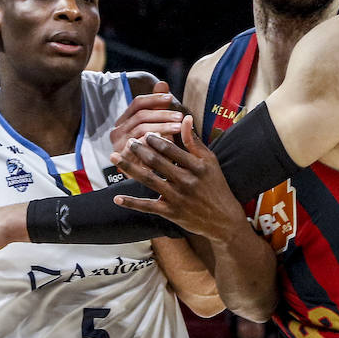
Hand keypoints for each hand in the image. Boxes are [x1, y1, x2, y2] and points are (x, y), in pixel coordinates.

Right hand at [108, 80, 187, 152]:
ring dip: (161, 127)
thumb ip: (158, 105)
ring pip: (141, 130)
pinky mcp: (124, 160)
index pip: (137, 103)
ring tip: (178, 128)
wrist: (150, 180)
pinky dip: (154, 142)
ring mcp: (118, 145)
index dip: (154, 99)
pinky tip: (169, 141)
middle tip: (179, 116)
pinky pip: (140, 147)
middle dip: (161, 114)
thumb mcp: (158, 125)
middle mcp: (117, 132)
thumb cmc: (156, 150)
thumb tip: (162, 83)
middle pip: (140, 116)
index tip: (171, 98)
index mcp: (124, 121)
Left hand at [112, 116, 248, 244]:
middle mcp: (186, 181)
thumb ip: (194, 141)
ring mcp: (177, 197)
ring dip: (129, 168)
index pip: (172, 149)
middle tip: (128, 141)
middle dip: (140, 150)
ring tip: (115, 157)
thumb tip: (185, 118)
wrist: (224, 219)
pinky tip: (116, 198)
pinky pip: (148, 206)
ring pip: (149, 180)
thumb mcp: (210, 161)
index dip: (156, 140)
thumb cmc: (216, 186)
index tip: (145, 133)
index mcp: (197, 166)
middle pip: (157, 162)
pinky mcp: (171, 212)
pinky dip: (132, 203)